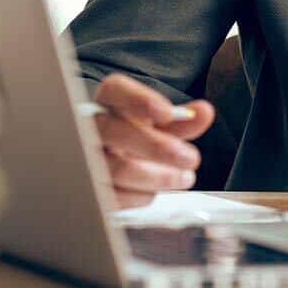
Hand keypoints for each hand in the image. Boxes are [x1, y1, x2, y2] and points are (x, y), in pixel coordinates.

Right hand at [90, 73, 213, 207]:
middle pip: (112, 130)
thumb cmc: (134, 142)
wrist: (108, 170)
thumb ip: (180, 120)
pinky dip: (141, 195)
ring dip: (158, 176)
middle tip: (190, 158)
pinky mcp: (87, 191)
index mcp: (108, 105)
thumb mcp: (158, 128)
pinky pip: (114, 197)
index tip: (168, 113)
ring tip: (184, 177)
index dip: (138, 100)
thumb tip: (204, 112)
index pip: (114, 90)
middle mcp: (89, 129)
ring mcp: (83, 160)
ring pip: (115, 168)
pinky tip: (154, 190)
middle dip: (156, 146)